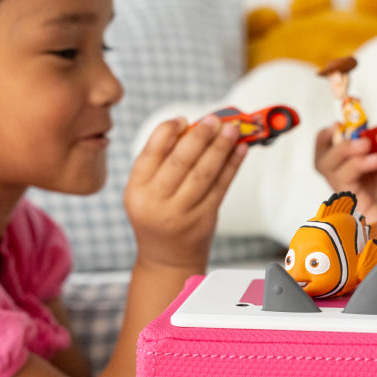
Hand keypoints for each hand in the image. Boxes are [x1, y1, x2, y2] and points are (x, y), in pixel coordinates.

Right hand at [125, 115, 246, 270]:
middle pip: (180, 162)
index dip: (167, 132)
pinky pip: (221, 186)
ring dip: (220, 147)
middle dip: (200, 136)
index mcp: (136, 190)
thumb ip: (159, 162)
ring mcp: (182, 213)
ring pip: (204, 173)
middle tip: (214, 119)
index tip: (183, 118)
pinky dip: (232, 165)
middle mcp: (156, 202)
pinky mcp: (204, 219)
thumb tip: (189, 126)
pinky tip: (240, 149)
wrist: (166, 258)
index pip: (150, 153)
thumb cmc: (156, 215)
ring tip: (232, 129)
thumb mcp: (144, 191)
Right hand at [313, 124, 376, 275]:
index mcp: (376, 168)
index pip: (350, 142)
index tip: (358, 114)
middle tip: (353, 131)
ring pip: (327, 165)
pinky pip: (341, 182)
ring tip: (366, 146)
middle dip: (335, 137)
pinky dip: (354, 166)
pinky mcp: (354, 209)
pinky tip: (376, 161)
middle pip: (328, 153)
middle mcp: (362, 180)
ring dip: (343, 150)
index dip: (350, 126)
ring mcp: (356, 194)